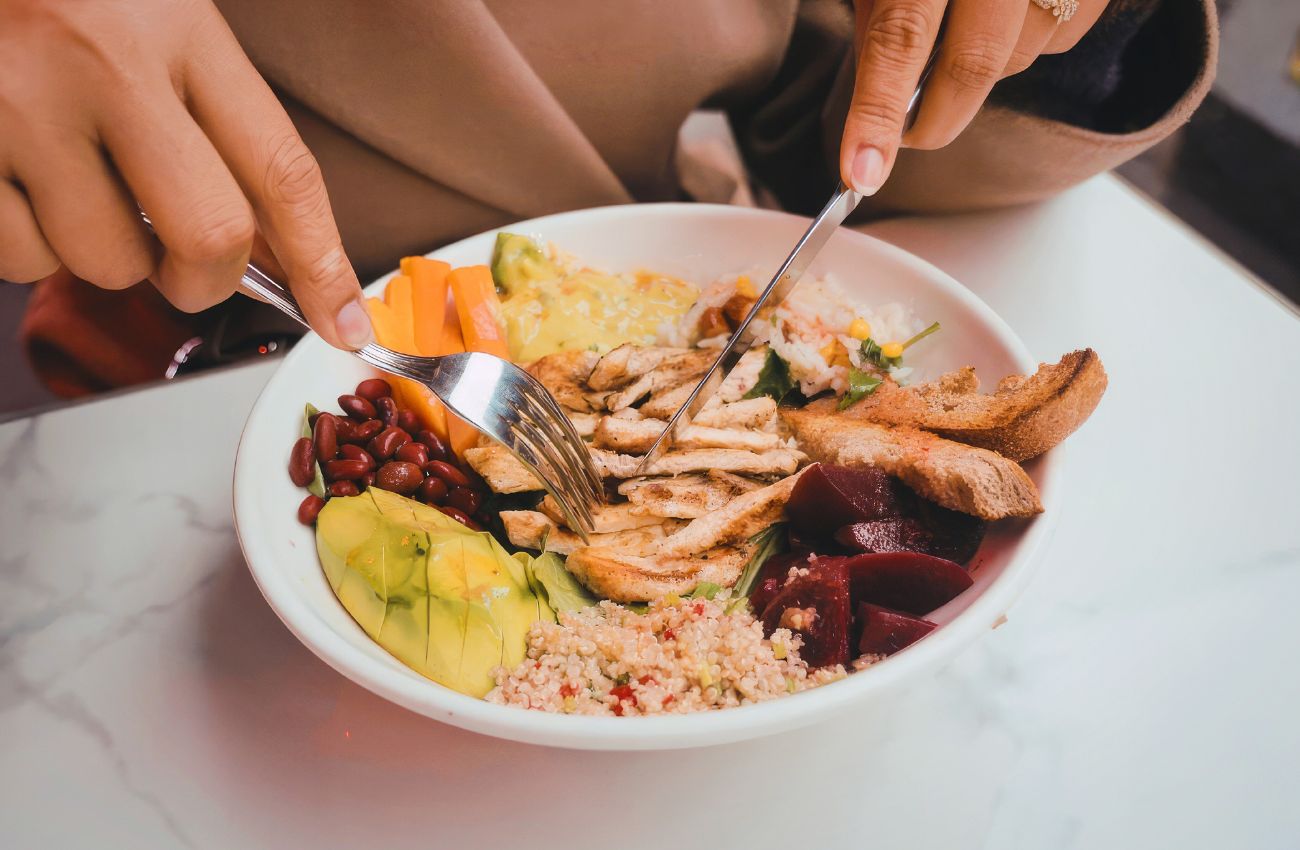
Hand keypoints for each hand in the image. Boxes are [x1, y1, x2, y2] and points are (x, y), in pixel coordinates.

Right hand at [0, 0, 371, 348]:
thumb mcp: (161, 23)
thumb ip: (216, 126)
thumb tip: (276, 259)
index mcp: (178, 27)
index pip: (282, 170)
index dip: (324, 263)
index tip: (345, 322)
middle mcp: (104, 65)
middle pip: (210, 238)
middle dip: (206, 277)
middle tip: (185, 263)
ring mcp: (20, 104)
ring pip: (107, 261)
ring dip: (105, 252)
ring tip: (75, 182)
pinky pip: (20, 258)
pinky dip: (28, 244)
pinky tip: (20, 181)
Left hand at [840, 0, 1109, 194]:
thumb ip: (881, 16)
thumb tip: (879, 99)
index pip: (901, 37)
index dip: (879, 112)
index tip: (862, 173)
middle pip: (975, 62)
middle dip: (935, 118)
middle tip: (905, 137)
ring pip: (1021, 55)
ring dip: (982, 71)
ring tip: (960, 29)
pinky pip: (1061, 35)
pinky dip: (1026, 41)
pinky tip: (1008, 9)